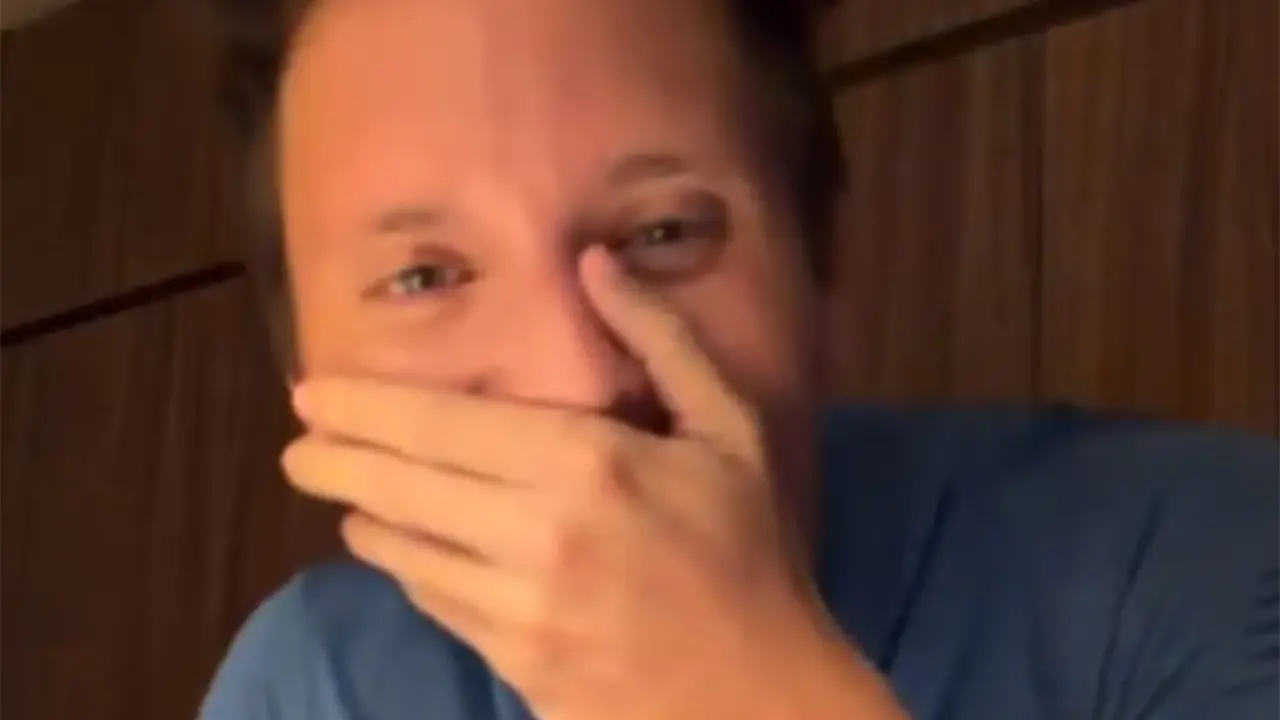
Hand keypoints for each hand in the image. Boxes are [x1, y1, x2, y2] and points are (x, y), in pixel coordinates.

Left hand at [282, 249, 895, 718]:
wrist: (760, 694)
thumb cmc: (749, 550)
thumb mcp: (729, 429)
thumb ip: (660, 339)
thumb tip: (592, 261)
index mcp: (587, 463)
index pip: (440, 425)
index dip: (362, 407)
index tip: (311, 394)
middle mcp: (535, 534)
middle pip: (399, 487)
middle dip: (334, 462)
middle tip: (298, 447)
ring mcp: (517, 608)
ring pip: (403, 553)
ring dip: (365, 518)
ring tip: (346, 495)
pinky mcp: (512, 662)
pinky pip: (434, 603)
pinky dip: (407, 571)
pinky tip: (402, 553)